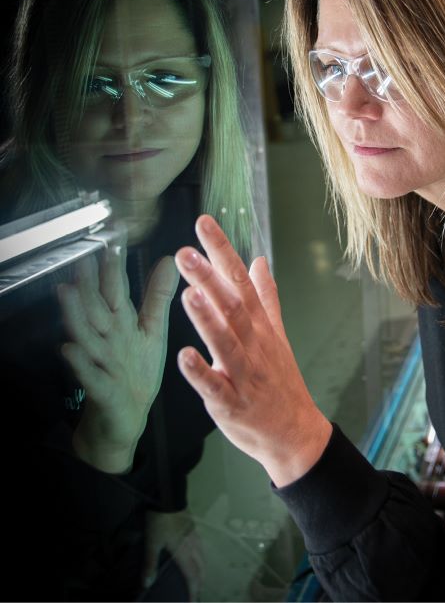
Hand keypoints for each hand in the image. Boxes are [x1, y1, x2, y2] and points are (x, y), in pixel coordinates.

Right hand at [57, 247, 178, 472]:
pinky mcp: (101, 390)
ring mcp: (100, 363)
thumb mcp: (151, 330)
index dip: (113, 262)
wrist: (125, 418)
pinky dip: (80, 364)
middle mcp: (106, 338)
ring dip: (75, 315)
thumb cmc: (136, 372)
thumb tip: (169, 260)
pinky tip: (71, 349)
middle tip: (82, 255)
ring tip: (68, 292)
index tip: (113, 235)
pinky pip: (89, 376)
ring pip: (85, 336)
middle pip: (95, 307)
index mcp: (121, 323)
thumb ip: (157, 296)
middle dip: (87, 282)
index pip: (115, 288)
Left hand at [142, 509, 203, 600]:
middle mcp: (193, 546)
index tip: (192, 601)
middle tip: (195, 592)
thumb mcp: (152, 542)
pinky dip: (200, 558)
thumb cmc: (160, 521)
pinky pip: (200, 548)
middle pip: (202, 568)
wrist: (169, 496)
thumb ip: (150, 563)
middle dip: (200, 582)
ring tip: (197, 578)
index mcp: (184, 552)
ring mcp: (195, 536)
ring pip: (203, 557)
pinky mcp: (193, 528)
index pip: (192, 576)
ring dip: (201, 570)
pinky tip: (194, 556)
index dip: (193, 590)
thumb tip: (147, 584)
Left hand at [174, 215, 331, 487]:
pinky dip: (201, 372)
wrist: (294, 431)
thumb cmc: (280, 380)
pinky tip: (184, 356)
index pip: (240, 280)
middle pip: (233, 307)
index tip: (204, 223)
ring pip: (226, 343)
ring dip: (208, 319)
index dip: (222, 251)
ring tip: (189, 294)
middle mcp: (254, 345)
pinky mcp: (232, 404)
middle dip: (209, 278)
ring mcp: (244, 374)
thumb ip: (265, 296)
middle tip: (185, 252)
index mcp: (260, 326)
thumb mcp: (276, 333)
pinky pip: (215, 387)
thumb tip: (259, 260)